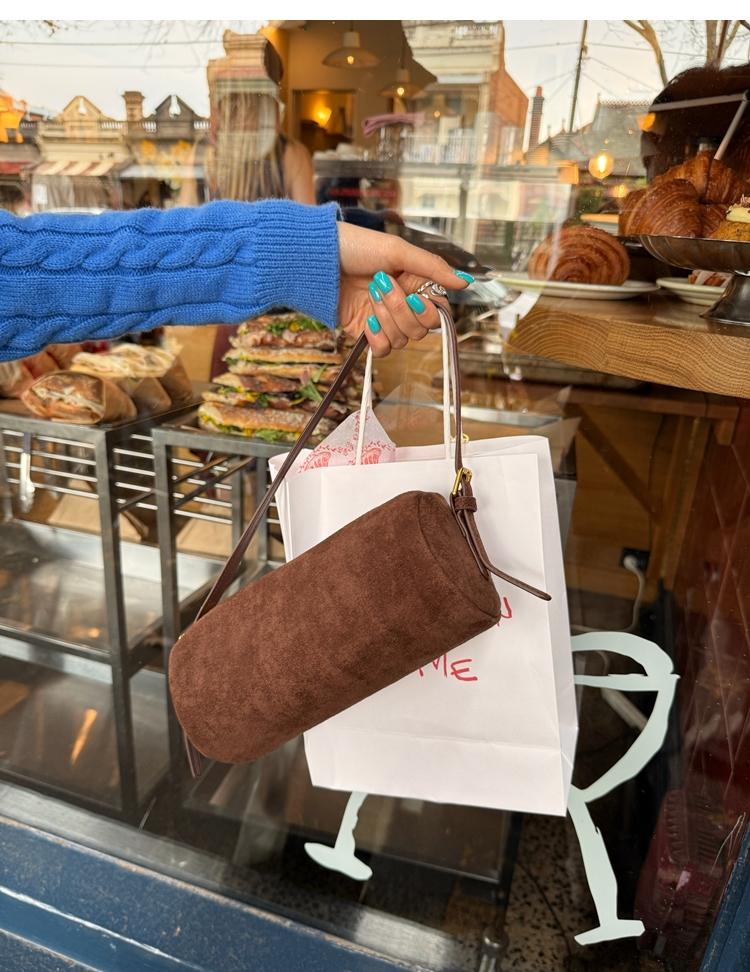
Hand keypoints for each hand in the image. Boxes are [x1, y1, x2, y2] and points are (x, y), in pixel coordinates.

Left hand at [337, 221, 472, 356]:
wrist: (318, 260)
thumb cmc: (356, 247)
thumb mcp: (398, 250)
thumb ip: (433, 268)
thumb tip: (465, 282)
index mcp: (415, 283)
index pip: (438, 311)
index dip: (430, 310)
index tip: (416, 297)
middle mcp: (404, 303)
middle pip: (421, 329)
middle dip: (401, 310)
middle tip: (381, 286)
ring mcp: (385, 320)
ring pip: (403, 339)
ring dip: (386, 317)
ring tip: (369, 295)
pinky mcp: (366, 334)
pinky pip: (383, 350)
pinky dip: (377, 338)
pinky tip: (366, 319)